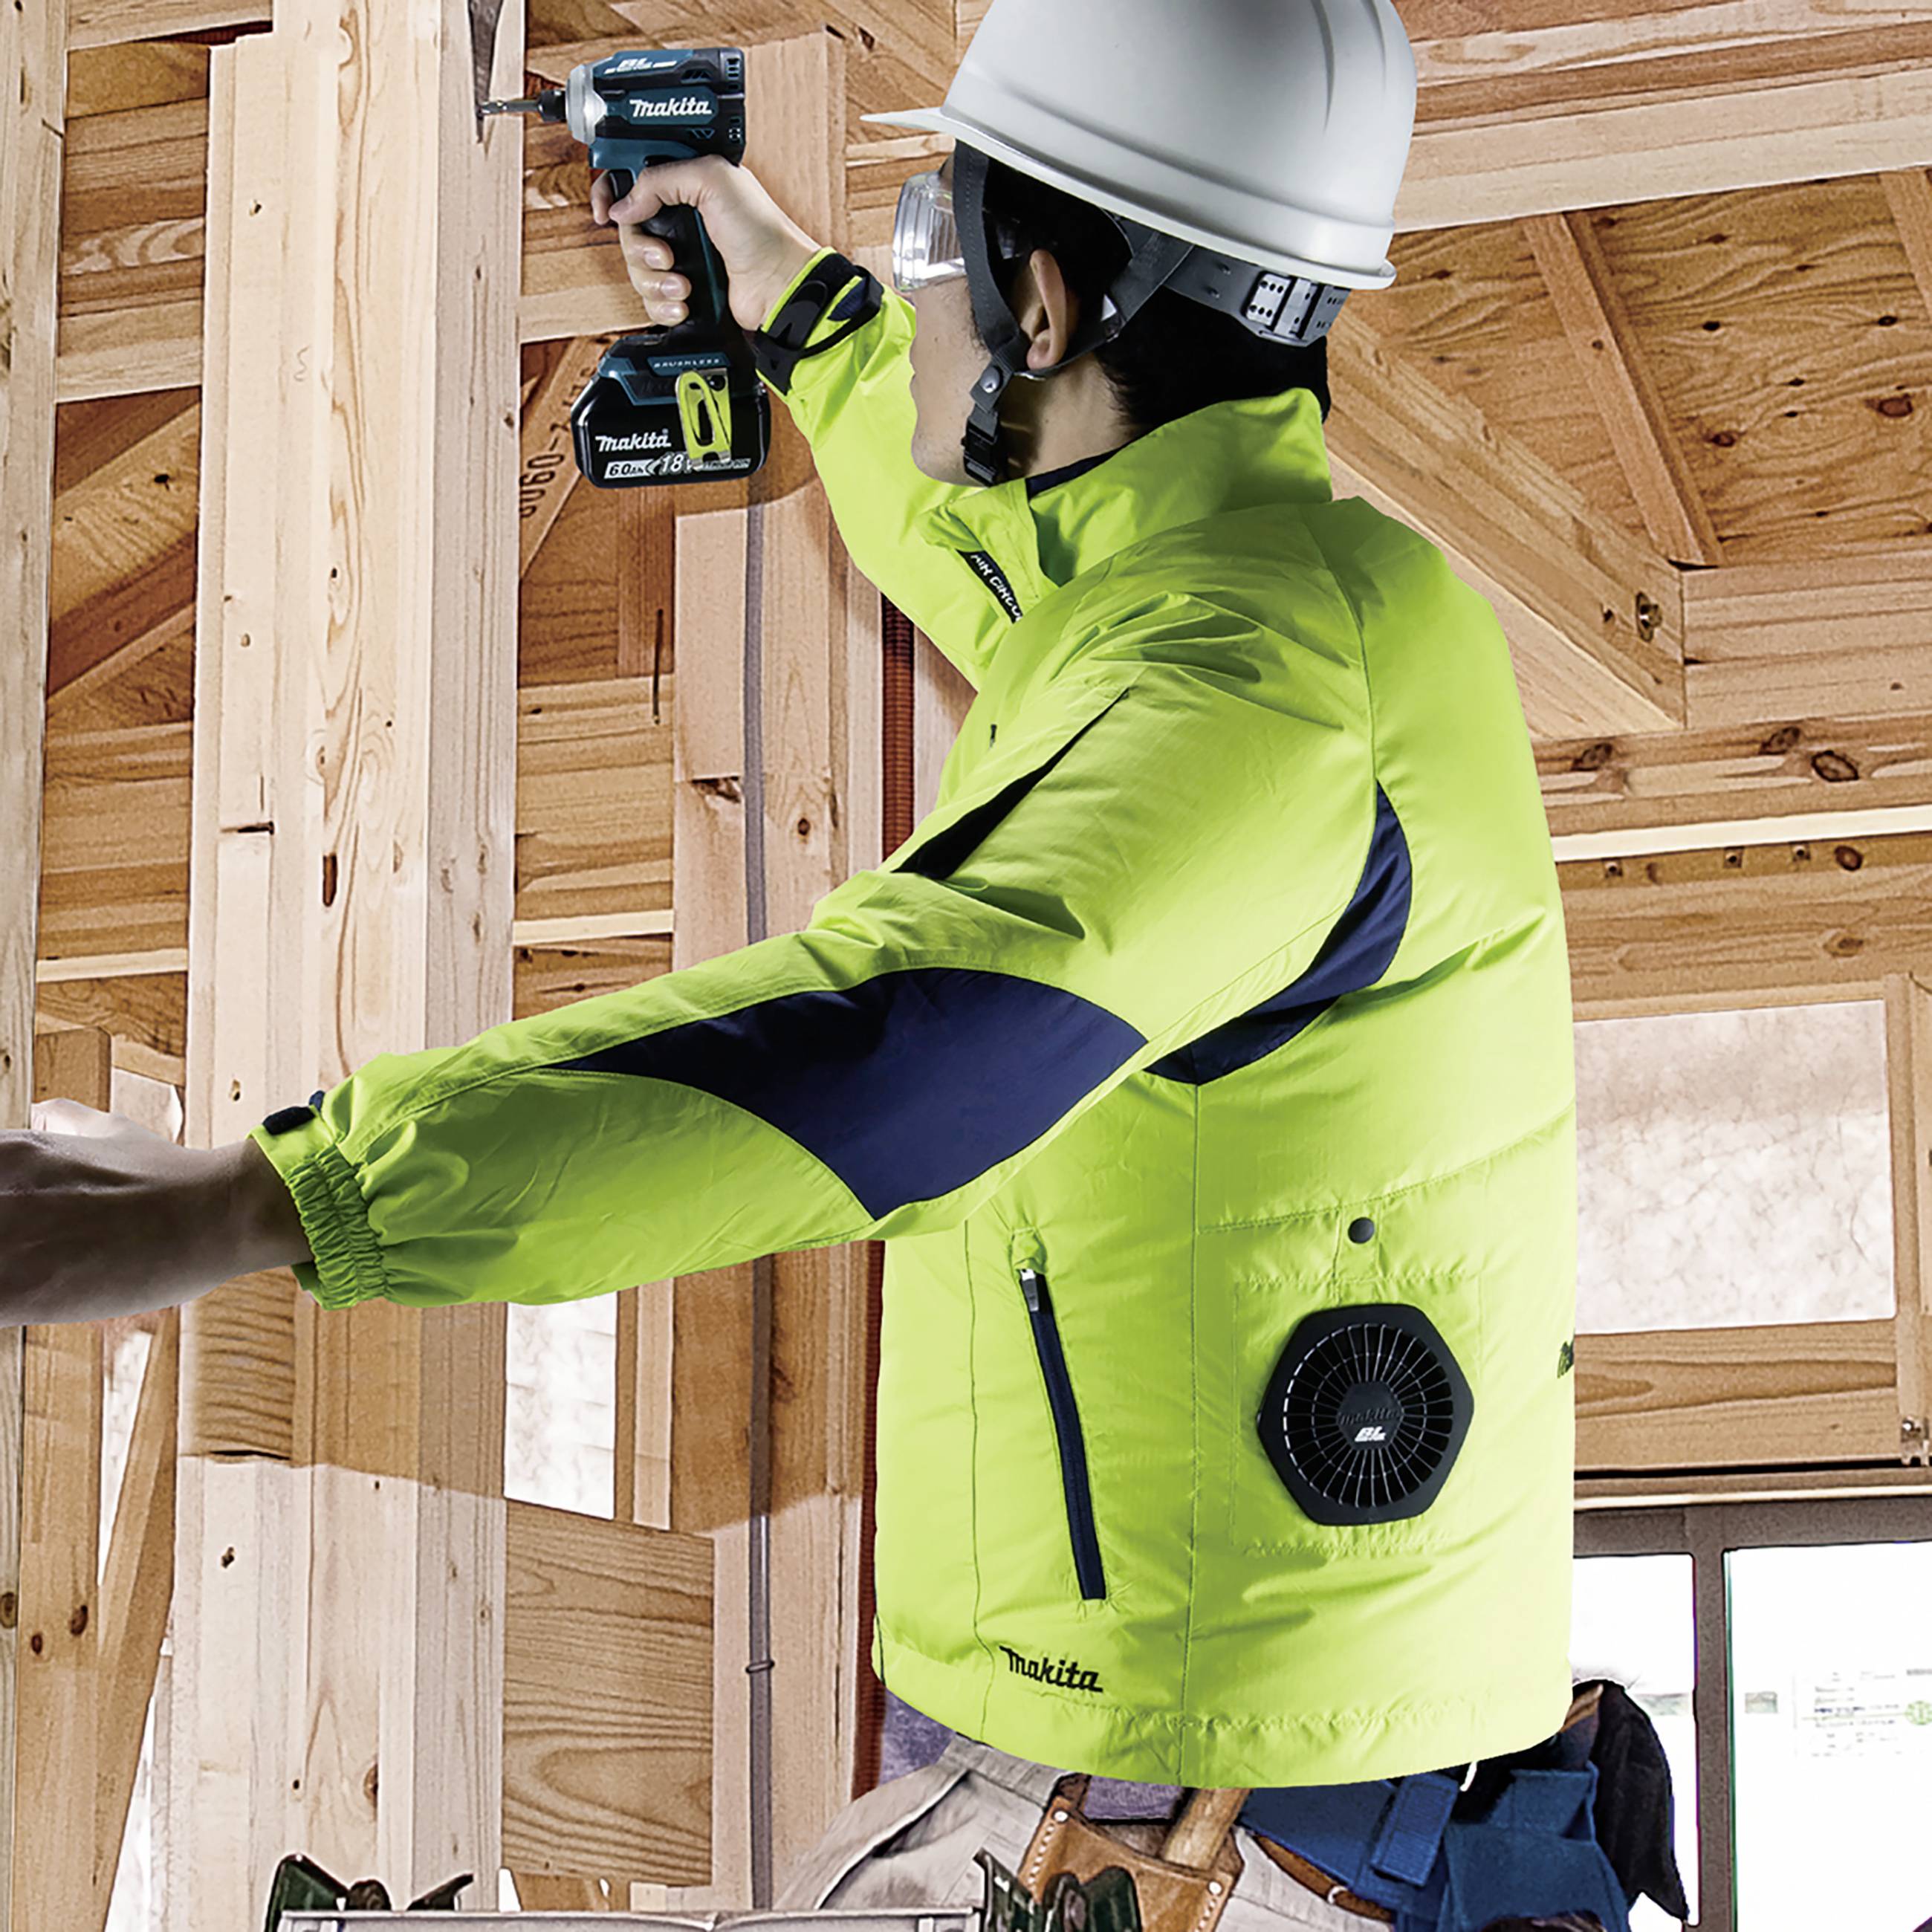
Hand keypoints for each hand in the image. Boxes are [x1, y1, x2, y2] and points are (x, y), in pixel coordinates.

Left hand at [2, 1102, 304, 1325]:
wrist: (217, 1210)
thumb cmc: (170, 1174)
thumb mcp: (112, 1131)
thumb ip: (67, 1122)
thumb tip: (45, 1110)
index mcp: (7, 1150)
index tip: (10, 1226)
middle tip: (20, 1254)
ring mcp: (6, 1239)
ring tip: (25, 1279)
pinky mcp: (21, 1292)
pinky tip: (21, 1307)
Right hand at [591, 153, 822, 334]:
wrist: (778, 286)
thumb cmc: (760, 231)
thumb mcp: (712, 180)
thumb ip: (661, 179)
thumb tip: (625, 205)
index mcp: (683, 184)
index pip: (629, 180)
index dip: (610, 194)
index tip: (606, 213)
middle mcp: (679, 219)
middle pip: (627, 232)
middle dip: (640, 249)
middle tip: (666, 256)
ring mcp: (681, 255)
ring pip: (636, 269)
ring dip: (655, 280)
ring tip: (684, 284)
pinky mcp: (684, 289)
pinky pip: (651, 299)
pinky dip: (664, 305)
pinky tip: (685, 303)